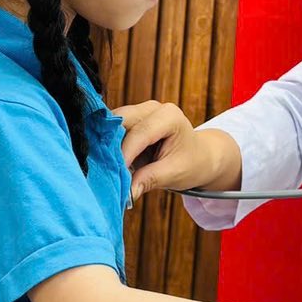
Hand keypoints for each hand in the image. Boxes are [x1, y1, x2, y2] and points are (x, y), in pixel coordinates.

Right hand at [115, 103, 239, 196]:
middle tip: (102, 168)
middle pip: (121, 120)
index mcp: (169, 116)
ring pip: (112, 123)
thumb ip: (149, 180)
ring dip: (106, 144)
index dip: (125, 153)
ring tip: (103, 167)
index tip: (114, 174)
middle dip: (110, 144)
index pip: (140, 133)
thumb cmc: (191, 163)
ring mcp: (140, 111)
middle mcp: (153, 108)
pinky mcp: (130, 121)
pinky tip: (106, 161)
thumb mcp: (174, 174)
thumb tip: (126, 193)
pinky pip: (112, 130)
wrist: (199, 157)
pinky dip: (108, 145)